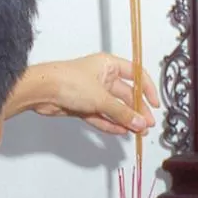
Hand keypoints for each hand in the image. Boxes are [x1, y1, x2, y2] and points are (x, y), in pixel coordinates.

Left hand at [7, 54, 159, 135]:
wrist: (42, 91)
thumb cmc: (68, 81)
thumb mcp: (101, 97)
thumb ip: (122, 112)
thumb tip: (139, 122)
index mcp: (109, 65)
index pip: (136, 75)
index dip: (147, 89)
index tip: (155, 104)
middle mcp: (102, 77)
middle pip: (126, 95)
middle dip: (137, 110)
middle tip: (146, 124)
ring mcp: (92, 92)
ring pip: (114, 108)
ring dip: (125, 119)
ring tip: (137, 132)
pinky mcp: (83, 106)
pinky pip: (101, 116)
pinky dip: (111, 124)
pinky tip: (121, 131)